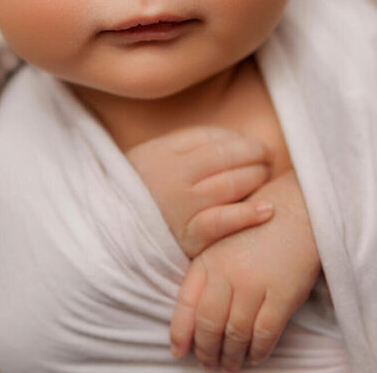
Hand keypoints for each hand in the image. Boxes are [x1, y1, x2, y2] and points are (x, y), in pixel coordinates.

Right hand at [127, 125, 274, 257]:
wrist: (110, 233)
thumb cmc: (142, 190)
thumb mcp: (155, 155)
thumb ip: (191, 143)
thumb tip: (238, 138)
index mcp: (164, 155)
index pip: (214, 140)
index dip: (242, 141)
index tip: (256, 145)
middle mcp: (173, 179)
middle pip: (225, 160)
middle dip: (255, 156)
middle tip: (267, 159)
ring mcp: (181, 209)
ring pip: (229, 186)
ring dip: (255, 178)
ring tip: (265, 177)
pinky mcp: (188, 238)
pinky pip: (222, 223)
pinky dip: (247, 215)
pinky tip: (266, 209)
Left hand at [169, 170, 319, 371]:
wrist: (299, 207)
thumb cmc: (259, 227)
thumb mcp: (224, 244)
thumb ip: (208, 275)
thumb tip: (193, 321)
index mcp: (208, 259)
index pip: (187, 305)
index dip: (181, 333)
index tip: (180, 351)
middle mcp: (227, 273)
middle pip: (208, 324)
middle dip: (207, 351)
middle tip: (209, 364)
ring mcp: (254, 283)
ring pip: (235, 334)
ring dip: (231, 356)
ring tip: (231, 365)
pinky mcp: (282, 293)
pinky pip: (264, 333)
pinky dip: (259, 350)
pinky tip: (256, 356)